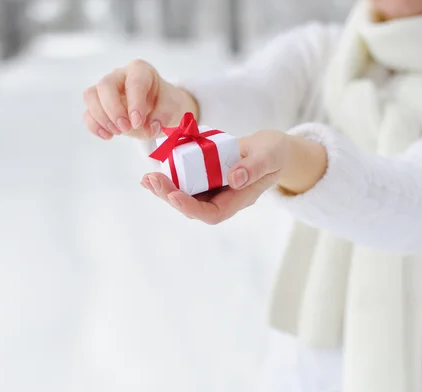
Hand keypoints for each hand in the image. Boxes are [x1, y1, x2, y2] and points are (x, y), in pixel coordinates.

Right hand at [83, 59, 198, 140]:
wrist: (160, 110)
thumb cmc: (165, 104)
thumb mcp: (172, 108)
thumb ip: (163, 117)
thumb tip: (149, 128)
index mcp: (140, 71)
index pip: (134, 82)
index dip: (134, 103)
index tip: (138, 122)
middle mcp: (120, 75)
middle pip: (105, 85)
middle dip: (113, 110)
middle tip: (126, 128)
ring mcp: (106, 89)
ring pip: (91, 96)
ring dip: (102, 118)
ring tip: (118, 132)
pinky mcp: (98, 104)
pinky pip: (88, 113)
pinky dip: (95, 126)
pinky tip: (108, 136)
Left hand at [141, 130, 290, 224]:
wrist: (271, 148)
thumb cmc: (274, 153)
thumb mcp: (269, 156)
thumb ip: (254, 167)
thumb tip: (233, 178)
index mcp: (238, 200)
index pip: (212, 213)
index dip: (192, 208)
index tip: (175, 196)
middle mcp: (222, 198)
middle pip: (192, 207)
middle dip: (169, 196)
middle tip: (152, 180)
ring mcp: (212, 188)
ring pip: (185, 195)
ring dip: (164, 189)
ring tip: (147, 179)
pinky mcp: (205, 176)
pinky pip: (185, 181)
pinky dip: (169, 177)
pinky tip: (154, 170)